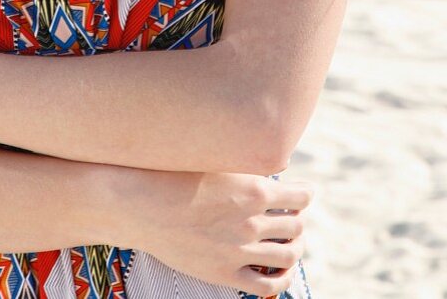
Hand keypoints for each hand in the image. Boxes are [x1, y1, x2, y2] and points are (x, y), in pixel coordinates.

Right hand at [122, 168, 312, 296]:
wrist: (141, 204)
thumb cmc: (175, 174)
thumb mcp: (216, 161)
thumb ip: (248, 166)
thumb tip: (281, 165)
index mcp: (253, 190)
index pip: (300, 197)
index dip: (306, 194)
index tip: (303, 193)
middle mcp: (251, 222)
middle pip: (296, 226)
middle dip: (298, 220)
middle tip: (293, 217)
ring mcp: (238, 250)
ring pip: (287, 255)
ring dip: (295, 248)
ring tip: (290, 242)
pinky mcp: (224, 273)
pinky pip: (266, 285)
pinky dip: (281, 280)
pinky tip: (280, 271)